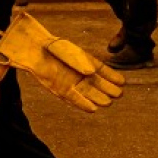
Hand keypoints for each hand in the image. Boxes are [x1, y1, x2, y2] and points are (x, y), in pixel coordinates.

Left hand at [0, 11, 125, 112]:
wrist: (36, 51)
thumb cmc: (53, 48)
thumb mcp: (68, 51)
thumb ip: (79, 61)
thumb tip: (90, 72)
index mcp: (87, 62)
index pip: (103, 71)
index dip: (112, 77)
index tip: (122, 82)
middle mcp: (82, 75)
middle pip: (98, 84)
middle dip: (108, 90)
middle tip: (118, 94)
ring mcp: (72, 83)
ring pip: (88, 93)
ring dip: (98, 98)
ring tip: (108, 102)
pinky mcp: (61, 90)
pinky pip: (74, 98)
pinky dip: (82, 103)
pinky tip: (92, 108)